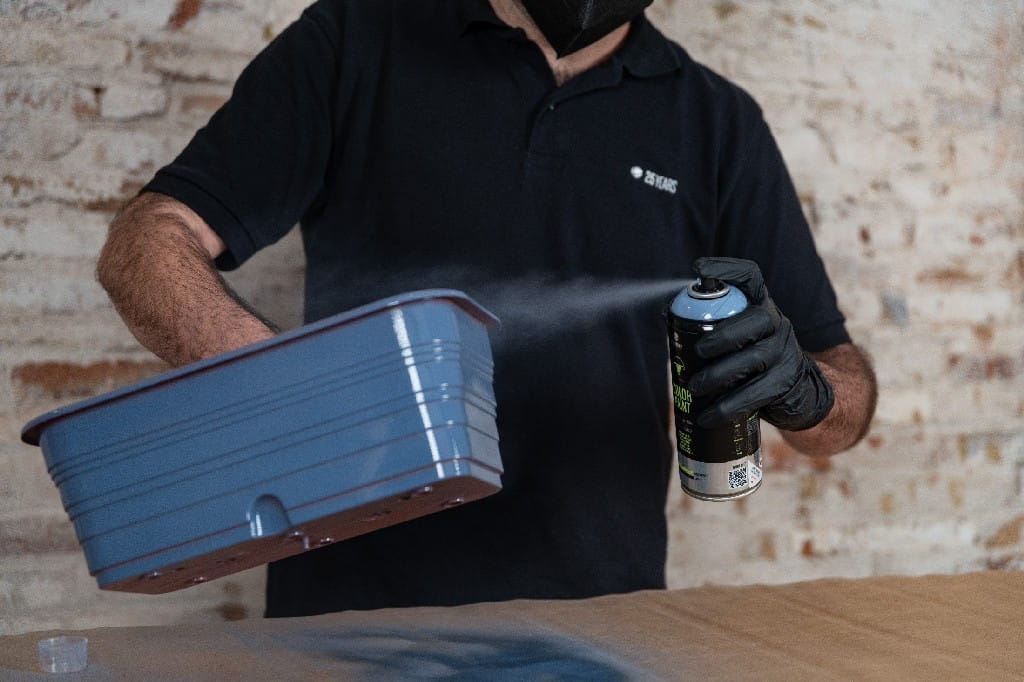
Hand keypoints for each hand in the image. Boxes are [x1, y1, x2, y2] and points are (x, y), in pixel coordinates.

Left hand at [688, 257, 834, 430]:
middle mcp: (777, 324)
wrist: (800, 393)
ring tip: (696, 387)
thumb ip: (712, 324)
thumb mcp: (739, 337)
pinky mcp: (786, 383)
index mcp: (760, 306)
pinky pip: (756, 393)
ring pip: (754, 359)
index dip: (727, 269)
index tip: (699, 269)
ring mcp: (785, 353)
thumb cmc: (753, 359)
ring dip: (720, 374)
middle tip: (698, 350)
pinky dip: (729, 406)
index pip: (751, 277)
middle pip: (756, 320)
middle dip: (724, 334)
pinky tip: (709, 415)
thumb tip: (668, 315)